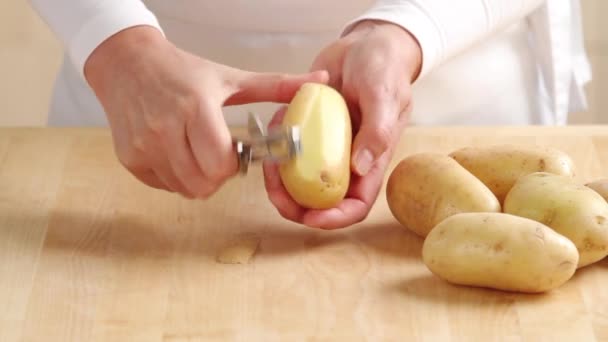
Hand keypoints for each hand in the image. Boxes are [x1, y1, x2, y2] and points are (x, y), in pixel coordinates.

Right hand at [85, 26, 327, 198]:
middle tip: (218, 156)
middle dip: (218, 177)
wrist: (127, 63)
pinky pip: (163, 186)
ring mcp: (143, 147)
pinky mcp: (129, 158)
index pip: (220, 165)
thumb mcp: (231, 77)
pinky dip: (176, 178)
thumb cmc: (182, 70)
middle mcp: (164, 130)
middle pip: (203, 184)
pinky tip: (178, 154)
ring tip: (198, 154)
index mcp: (195, 108)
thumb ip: (277, 85)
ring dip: (198, 180)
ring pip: (184, 189)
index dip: (233, 165)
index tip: (234, 151)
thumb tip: (320, 81)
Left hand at [263, 20, 421, 228]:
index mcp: (370, 160)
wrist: (365, 44)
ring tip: (267, 162)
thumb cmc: (384, 68)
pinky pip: (287, 148)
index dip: (335, 218)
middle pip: (321, 199)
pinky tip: (274, 124)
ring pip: (298, 179)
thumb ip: (378, 131)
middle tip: (274, 192)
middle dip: (296, 204)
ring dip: (279, 178)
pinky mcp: (308, 131)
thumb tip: (361, 168)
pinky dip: (276, 144)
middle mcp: (346, 160)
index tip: (311, 218)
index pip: (356, 203)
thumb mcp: (385, 95)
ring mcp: (325, 147)